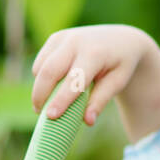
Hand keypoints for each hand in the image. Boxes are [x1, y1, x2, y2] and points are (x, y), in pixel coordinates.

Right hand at [29, 24, 153, 126]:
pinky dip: (41, 77)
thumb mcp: (118, 82)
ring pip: (41, 67)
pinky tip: (51, 87)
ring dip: (39, 88)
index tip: (50, 116)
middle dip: (40, 95)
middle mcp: (76, 41)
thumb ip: (101, 101)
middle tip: (40, 113)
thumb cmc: (119, 65)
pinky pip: (40, 62)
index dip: (61, 99)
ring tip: (45, 103)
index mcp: (94, 53)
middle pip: (49, 71)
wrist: (120, 39)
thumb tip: (87, 121)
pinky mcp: (55, 38)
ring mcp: (63, 37)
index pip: (74, 80)